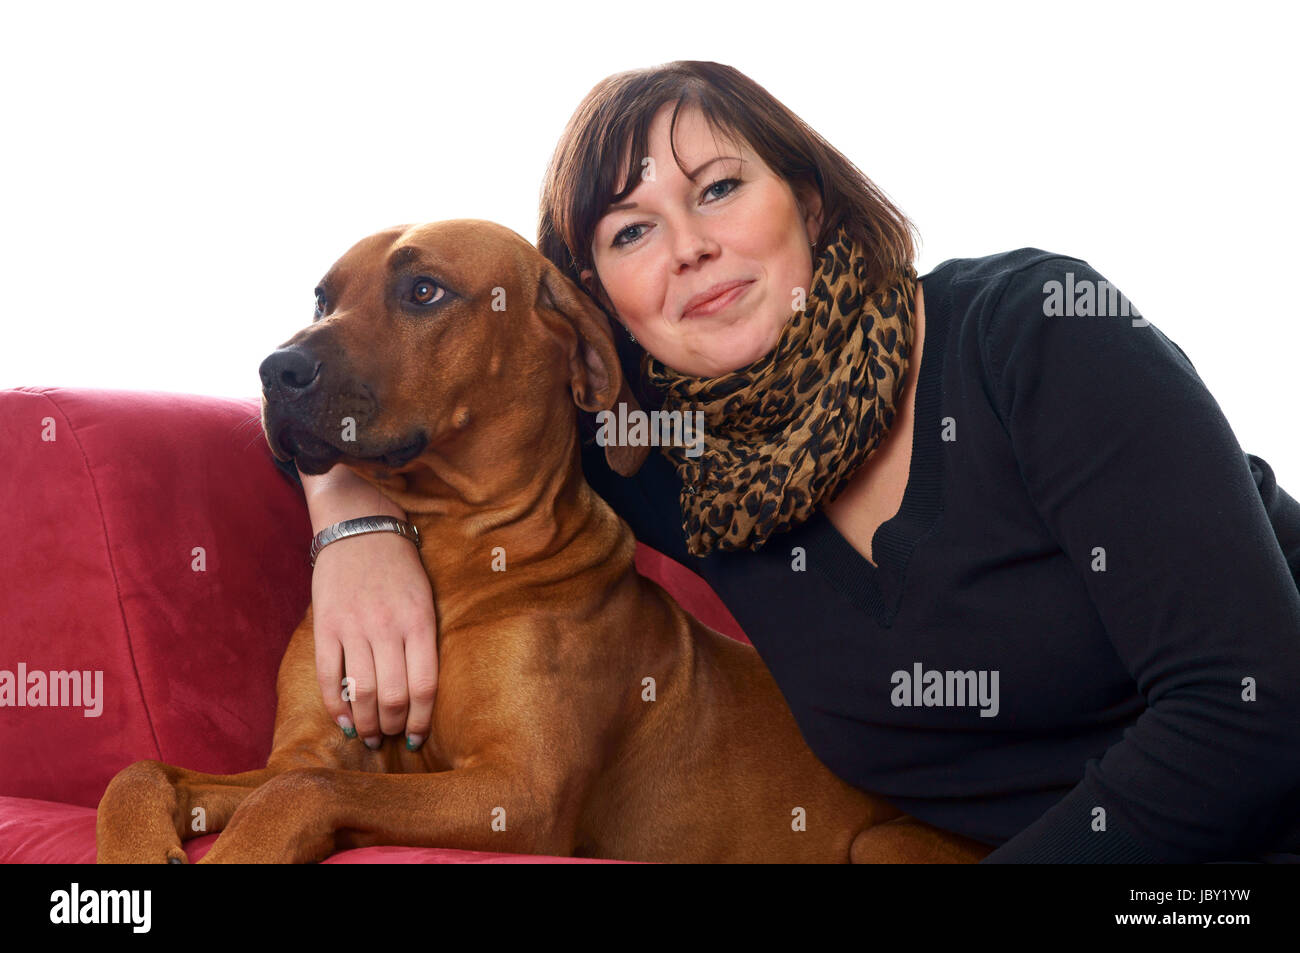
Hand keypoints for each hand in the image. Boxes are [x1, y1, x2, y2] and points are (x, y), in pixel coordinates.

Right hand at [299, 464, 437, 750]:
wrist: (360, 526)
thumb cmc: (400, 567)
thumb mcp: (425, 598)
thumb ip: (424, 640)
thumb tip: (419, 693)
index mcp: (419, 621)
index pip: (425, 685)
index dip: (420, 719)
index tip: (416, 737)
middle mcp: (388, 627)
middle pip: (392, 696)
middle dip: (391, 726)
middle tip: (388, 738)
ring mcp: (354, 627)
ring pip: (361, 692)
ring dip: (364, 723)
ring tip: (367, 736)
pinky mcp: (326, 625)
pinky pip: (329, 676)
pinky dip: (335, 705)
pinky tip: (342, 720)